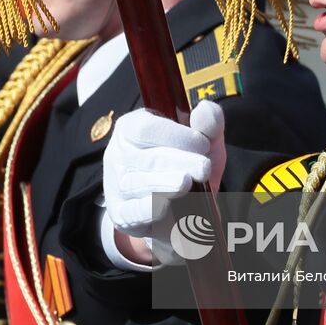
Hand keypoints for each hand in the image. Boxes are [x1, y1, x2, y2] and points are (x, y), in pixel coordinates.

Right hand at [103, 101, 225, 262]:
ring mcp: (116, 186)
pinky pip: (131, 211)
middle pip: (145, 158)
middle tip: (203, 168)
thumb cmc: (188, 166)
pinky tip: (165, 205)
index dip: (176, 136)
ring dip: (164, 184)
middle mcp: (118, 154)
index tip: (203, 144)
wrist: (180, 209)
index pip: (146, 128)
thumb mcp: (203, 142)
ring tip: (186, 183)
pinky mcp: (121, 214)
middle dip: (178, 162)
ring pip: (137, 184)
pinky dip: (148, 209)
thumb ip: (209, 123)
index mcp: (132, 128)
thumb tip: (204, 110)